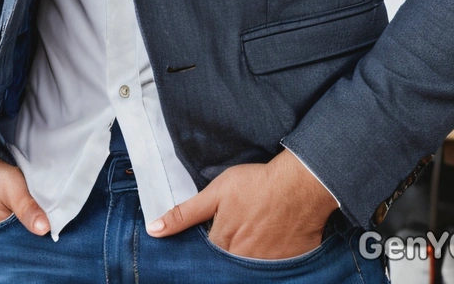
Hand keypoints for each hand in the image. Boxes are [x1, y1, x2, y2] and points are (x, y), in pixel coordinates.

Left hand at [146, 148, 336, 259]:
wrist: (299, 186)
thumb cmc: (257, 184)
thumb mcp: (216, 192)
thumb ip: (184, 214)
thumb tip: (154, 230)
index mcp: (221, 245)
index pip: (207, 253)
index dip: (212, 237)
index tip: (221, 225)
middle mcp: (241, 262)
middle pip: (227, 261)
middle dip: (230, 248)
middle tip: (242, 226)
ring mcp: (265, 267)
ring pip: (248, 266)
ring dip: (249, 253)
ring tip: (257, 232)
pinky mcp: (286, 267)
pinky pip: (272, 270)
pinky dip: (270, 258)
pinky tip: (273, 239)